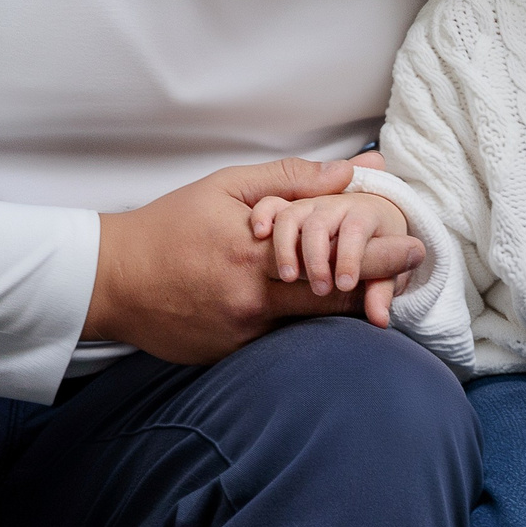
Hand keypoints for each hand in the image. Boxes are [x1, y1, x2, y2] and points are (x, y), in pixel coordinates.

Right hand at [88, 159, 423, 363]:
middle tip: (409, 266)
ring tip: (367, 288)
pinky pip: (274, 340)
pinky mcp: (229, 355)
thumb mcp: (227, 187)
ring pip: (304, 324)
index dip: (377, 258)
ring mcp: (241, 335)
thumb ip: (292, 179)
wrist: (111, 281)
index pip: (331, 260)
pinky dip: (291, 322)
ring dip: (333, 304)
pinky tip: (299, 305)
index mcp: (255, 255)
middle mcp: (253, 301)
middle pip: (330, 299)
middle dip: (372, 283)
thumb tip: (350, 170)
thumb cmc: (170, 226)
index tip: (414, 248)